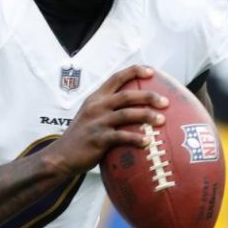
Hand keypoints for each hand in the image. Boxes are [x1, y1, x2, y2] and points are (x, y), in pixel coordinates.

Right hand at [46, 65, 168, 175]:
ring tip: (162, 120)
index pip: (116, 78)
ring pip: (127, 114)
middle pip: (127, 95)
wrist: (61, 155)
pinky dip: (136, 139)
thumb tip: (135, 108)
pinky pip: (121, 137)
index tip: (151, 71)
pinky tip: (147, 143)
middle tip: (166, 102)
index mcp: (96, 98)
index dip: (134, 71)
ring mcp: (97, 122)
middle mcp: (96, 107)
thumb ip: (107, 109)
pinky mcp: (98, 138)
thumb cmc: (82, 137)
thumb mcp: (91, 116)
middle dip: (149, 96)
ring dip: (147, 116)